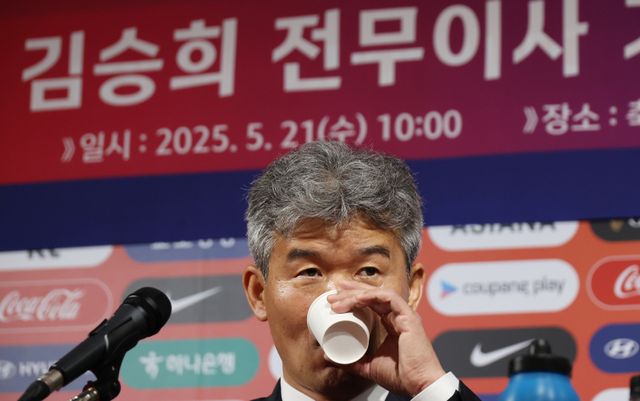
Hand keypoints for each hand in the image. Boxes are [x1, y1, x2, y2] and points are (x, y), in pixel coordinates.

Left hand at [328, 281, 445, 396]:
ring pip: (379, 294)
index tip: (336, 299)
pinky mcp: (409, 317)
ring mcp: (405, 315)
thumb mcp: (370, 367)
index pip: (372, 303)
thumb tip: (330, 357)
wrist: (418, 384)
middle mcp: (399, 316)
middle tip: (333, 295)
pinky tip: (358, 298)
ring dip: (358, 293)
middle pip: (373, 296)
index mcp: (393, 324)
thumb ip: (352, 362)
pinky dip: (373, 295)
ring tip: (340, 298)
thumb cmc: (402, 377)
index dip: (354, 297)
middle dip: (352, 292)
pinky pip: (390, 298)